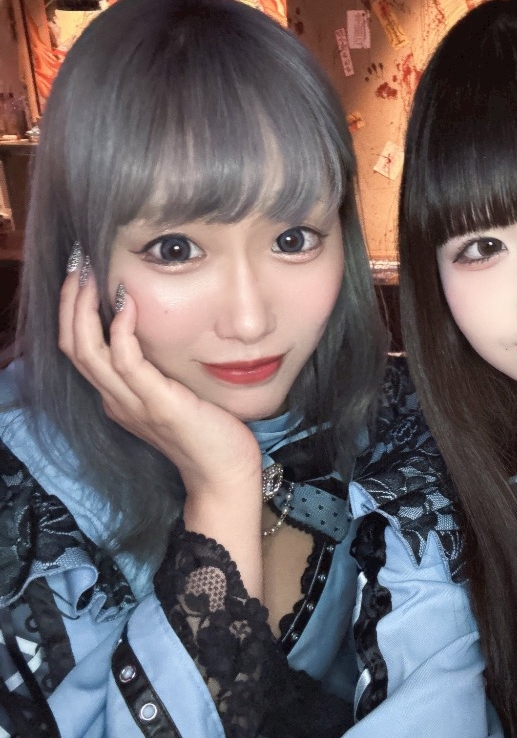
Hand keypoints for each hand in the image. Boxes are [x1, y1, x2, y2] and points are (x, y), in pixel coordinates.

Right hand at [58, 266, 262, 500]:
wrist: (225, 474)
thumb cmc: (210, 432)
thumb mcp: (176, 393)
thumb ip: (160, 368)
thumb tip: (162, 330)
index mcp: (118, 397)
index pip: (79, 349)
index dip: (72, 311)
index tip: (82, 273)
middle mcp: (116, 400)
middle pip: (72, 346)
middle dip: (70, 301)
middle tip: (77, 262)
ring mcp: (133, 404)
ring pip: (87, 352)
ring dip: (83, 308)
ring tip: (91, 272)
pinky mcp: (158, 405)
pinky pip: (126, 363)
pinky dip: (121, 330)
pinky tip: (126, 303)